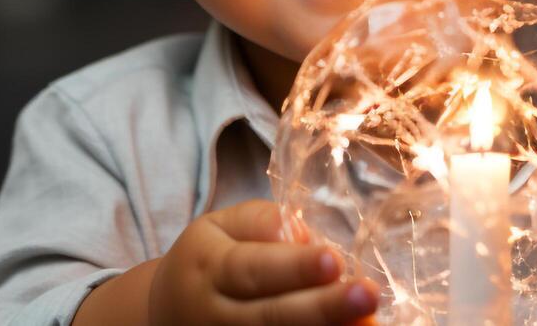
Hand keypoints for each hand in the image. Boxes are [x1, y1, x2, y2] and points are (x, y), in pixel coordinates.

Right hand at [147, 199, 379, 324]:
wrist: (168, 311)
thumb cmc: (208, 259)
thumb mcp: (219, 226)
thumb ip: (260, 222)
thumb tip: (301, 233)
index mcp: (208, 268)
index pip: (253, 268)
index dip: (294, 267)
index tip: (334, 260)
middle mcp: (215, 314)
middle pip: (272, 315)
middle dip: (323, 307)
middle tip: (367, 295)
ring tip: (368, 323)